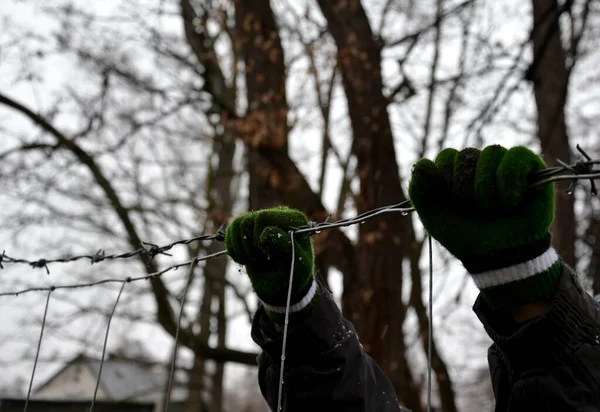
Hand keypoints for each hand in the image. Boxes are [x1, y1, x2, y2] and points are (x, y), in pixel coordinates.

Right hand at [225, 206, 316, 320]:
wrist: (283, 286)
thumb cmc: (295, 276)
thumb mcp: (298, 266)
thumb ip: (285, 247)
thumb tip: (266, 232)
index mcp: (295, 219)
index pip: (263, 217)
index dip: (258, 238)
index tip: (269, 257)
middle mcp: (278, 214)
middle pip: (247, 221)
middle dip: (249, 246)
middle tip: (260, 261)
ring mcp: (262, 220)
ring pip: (237, 225)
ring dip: (240, 248)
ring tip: (253, 261)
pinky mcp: (249, 229)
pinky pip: (231, 231)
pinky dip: (232, 248)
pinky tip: (244, 259)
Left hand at [409, 145, 561, 308]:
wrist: (502, 258)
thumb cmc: (469, 237)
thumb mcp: (436, 219)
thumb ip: (421, 193)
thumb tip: (421, 163)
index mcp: (452, 172)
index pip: (445, 158)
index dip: (448, 184)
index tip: (456, 207)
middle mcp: (477, 163)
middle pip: (466, 155)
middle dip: (468, 190)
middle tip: (477, 212)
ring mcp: (502, 163)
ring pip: (491, 153)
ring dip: (489, 190)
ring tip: (495, 210)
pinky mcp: (529, 166)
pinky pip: (516, 156)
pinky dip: (511, 179)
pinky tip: (512, 201)